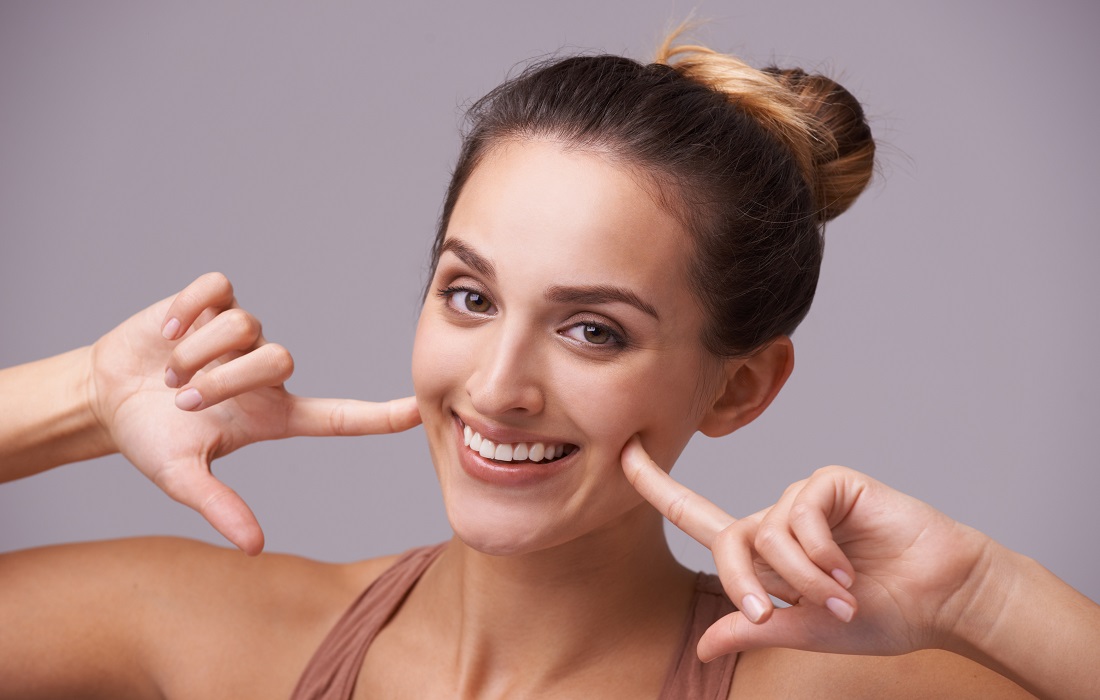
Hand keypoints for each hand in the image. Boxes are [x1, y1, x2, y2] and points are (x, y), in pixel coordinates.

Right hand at [88, 272, 420, 554]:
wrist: (106, 397)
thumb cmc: (152, 439)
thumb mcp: (182, 477)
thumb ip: (219, 506)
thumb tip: (254, 547)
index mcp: (272, 414)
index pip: (339, 415)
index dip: (379, 416)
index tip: (419, 411)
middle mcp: (266, 371)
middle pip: (277, 358)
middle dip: (224, 378)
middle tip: (183, 398)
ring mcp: (241, 333)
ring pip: (244, 325)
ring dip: (197, 351)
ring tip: (169, 371)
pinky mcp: (213, 302)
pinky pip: (217, 289)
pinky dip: (188, 309)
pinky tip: (167, 330)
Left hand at [621, 437, 991, 660]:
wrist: (942, 598)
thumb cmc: (882, 613)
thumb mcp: (807, 631)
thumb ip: (754, 628)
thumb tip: (700, 644)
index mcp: (764, 553)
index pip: (697, 515)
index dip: (658, 486)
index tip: (622, 454)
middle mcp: (777, 519)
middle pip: (725, 534)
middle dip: (743, 580)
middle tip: (775, 615)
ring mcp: (803, 499)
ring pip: (767, 529)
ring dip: (801, 576)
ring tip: (842, 596)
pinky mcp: (832, 484)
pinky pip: (800, 511)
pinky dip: (819, 550)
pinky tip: (849, 568)